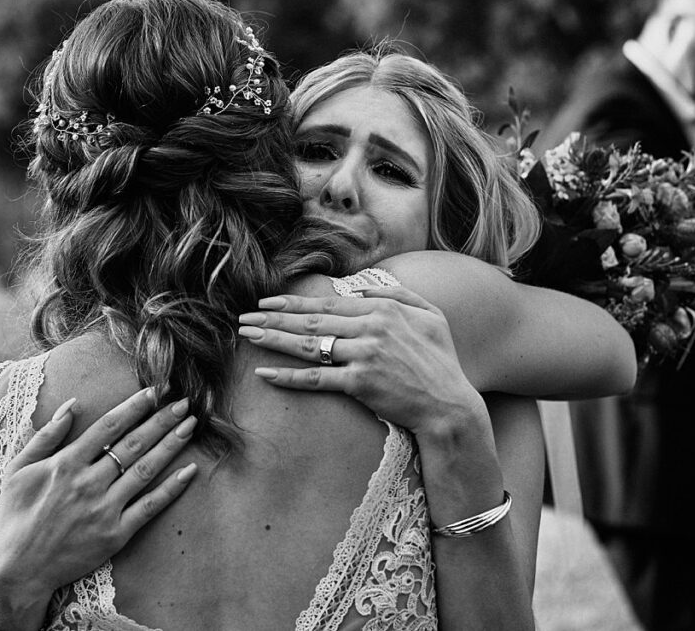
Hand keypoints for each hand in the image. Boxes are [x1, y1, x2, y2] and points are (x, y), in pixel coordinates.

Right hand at [0, 388, 197, 629]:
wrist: (17, 570)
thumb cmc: (15, 516)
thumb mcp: (17, 469)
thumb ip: (45, 435)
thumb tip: (72, 404)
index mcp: (65, 464)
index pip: (108, 427)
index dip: (133, 407)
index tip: (154, 392)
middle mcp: (88, 483)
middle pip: (133, 444)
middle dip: (161, 420)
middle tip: (183, 403)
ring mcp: (104, 509)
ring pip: (145, 470)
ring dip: (171, 445)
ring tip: (191, 426)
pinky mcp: (116, 534)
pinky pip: (150, 507)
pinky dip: (172, 488)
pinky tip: (190, 471)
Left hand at [238, 286, 483, 434]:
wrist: (449, 405)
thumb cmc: (442, 362)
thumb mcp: (431, 316)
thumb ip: (399, 295)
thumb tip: (361, 288)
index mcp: (384, 308)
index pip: (329, 303)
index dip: (295, 302)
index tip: (269, 302)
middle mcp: (371, 328)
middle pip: (312, 320)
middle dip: (274, 317)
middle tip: (245, 317)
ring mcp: (364, 355)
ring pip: (309, 344)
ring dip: (274, 339)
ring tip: (247, 335)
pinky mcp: (360, 383)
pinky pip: (317, 378)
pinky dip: (288, 376)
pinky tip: (265, 373)